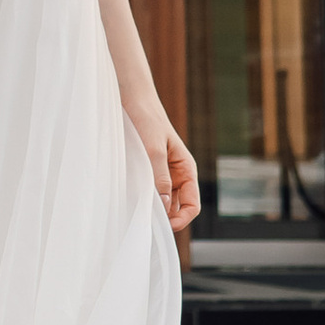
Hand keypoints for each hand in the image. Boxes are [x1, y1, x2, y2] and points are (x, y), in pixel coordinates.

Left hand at [133, 113, 199, 234]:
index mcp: (186, 169)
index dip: (182, 219)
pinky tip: (132, 199)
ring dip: (154, 209)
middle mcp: (177, 174)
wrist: (133, 99)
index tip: (165, 225)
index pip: (192, 204)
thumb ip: (160, 175)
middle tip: (147, 221)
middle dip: (167, 218)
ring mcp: (162, 173)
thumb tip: (165, 204)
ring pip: (163, 202)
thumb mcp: (154, 148)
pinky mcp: (147, 170)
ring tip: (139, 211)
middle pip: (178, 207)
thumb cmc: (147, 119)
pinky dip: (144, 199)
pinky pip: (149, 191)